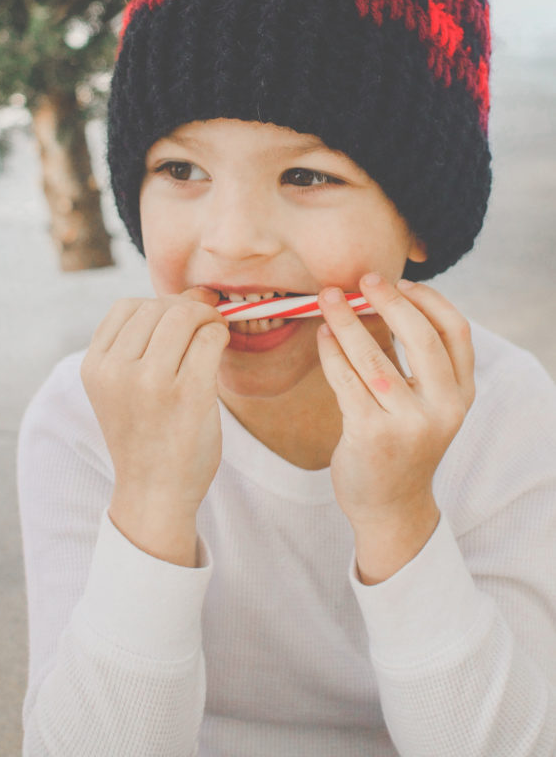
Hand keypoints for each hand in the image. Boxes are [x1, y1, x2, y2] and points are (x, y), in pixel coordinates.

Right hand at [80, 287, 228, 564]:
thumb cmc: (147, 435)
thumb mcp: (122, 386)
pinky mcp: (188, 394)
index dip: (159, 306)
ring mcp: (151, 382)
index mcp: (95, 366)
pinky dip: (219, 337)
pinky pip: (210, 339)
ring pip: (185, 316)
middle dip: (188, 309)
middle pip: (159, 307)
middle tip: (204, 326)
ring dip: (206, 318)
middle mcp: (116, 371)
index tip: (178, 323)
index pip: (127, 307)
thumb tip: (196, 292)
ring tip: (212, 335)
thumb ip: (146, 340)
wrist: (155, 494)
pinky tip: (219, 351)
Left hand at [317, 274, 474, 582]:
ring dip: (347, 321)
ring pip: (374, 358)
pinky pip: (346, 381)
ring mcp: (408, 425)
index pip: (456, 332)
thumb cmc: (403, 442)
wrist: (389, 505)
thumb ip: (421, 362)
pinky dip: (332, 352)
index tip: (400, 281)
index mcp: (461, 395)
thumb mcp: (428, 404)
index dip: (429, 300)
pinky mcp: (371, 436)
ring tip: (329, 298)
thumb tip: (385, 298)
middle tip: (363, 279)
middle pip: (421, 338)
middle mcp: (442, 409)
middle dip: (389, 301)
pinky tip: (322, 335)